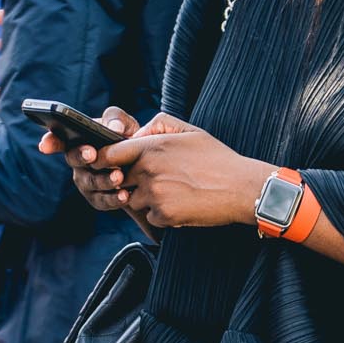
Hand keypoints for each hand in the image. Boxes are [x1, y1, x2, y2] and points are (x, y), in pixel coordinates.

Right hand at [55, 107, 144, 214]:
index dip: (50, 142)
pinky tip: (125, 194)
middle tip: (92, 153)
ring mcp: (86, 182)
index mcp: (78, 141)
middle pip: (73, 160)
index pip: (58, 139)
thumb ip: (116, 119)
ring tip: (119, 175)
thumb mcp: (123, 124)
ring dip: (104, 180)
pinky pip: (102, 201)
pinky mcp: (98, 199)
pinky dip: (113, 199)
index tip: (44, 145)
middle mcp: (77, 163)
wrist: (142, 164)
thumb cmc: (126, 139)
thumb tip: (113, 128)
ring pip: (90, 182)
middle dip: (81, 156)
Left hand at [98, 120, 268, 230]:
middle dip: (131, 181)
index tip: (104, 165)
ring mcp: (154, 195)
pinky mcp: (163, 215)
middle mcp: (148, 171)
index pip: (110, 154)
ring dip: (148, 200)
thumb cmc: (217, 158)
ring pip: (135, 200)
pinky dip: (161, 215)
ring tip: (175, 192)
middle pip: (120, 180)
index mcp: (151, 147)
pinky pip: (150, 217)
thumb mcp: (189, 131)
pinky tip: (182, 205)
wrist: (240, 188)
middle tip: (157, 181)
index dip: (103, 160)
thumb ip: (158, 125)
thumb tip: (136, 134)